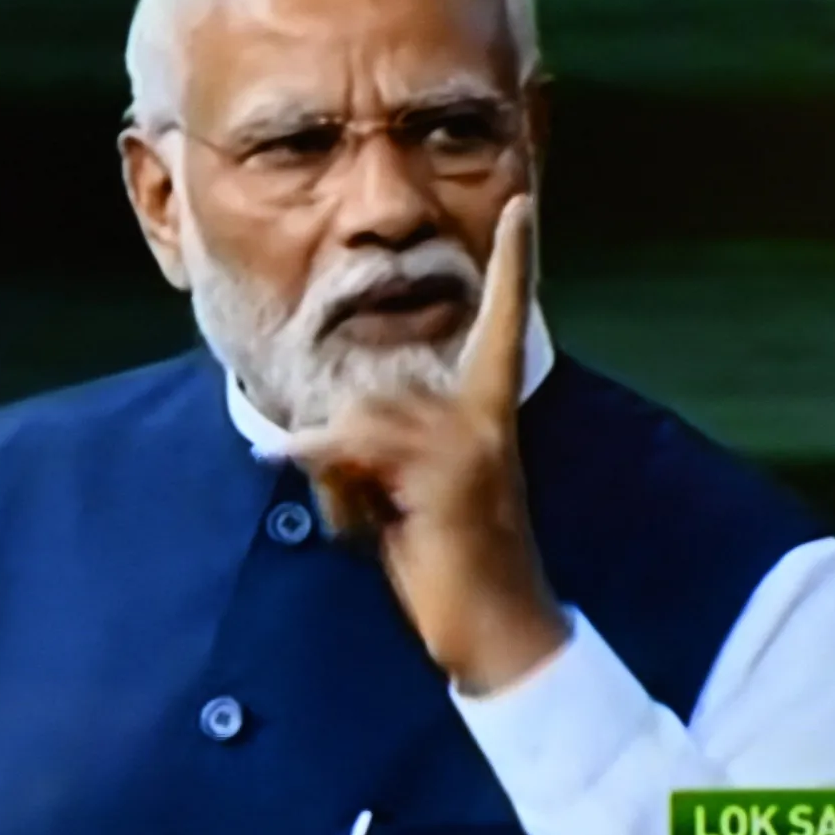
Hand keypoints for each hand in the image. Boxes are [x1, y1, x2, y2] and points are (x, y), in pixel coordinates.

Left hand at [284, 195, 569, 694]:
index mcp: (486, 412)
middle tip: (379, 520)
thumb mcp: (402, 493)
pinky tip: (360, 528)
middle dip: (343, 463)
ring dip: (340, 489)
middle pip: (368, 396)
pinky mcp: (447, 473)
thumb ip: (373, 449)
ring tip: (379, 530)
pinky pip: (354, 453)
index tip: (525, 203)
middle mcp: (484, 415)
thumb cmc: (446, 561)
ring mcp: (469, 442)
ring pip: (355, 424)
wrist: (499, 632)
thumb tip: (309, 439)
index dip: (514, 265)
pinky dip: (334, 491)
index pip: (503, 323)